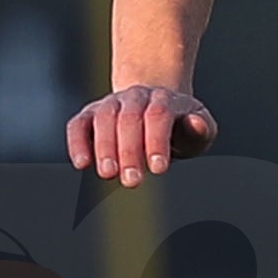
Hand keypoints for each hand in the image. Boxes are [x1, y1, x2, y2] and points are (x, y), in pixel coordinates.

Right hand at [67, 84, 216, 186]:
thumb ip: (200, 129)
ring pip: (104, 117)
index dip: (157, 140)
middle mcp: (136, 97)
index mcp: (164, 99)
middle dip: (130, 150)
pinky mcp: (89, 115)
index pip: (159, 114)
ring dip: (104, 147)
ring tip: (108, 174)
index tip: (158, 169)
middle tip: (132, 181)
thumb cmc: (180, 126)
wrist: (155, 106)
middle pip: (130, 117)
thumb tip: (196, 124)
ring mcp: (111, 104)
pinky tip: (82, 164)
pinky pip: (78, 124)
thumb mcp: (198, 128)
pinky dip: (77, 142)